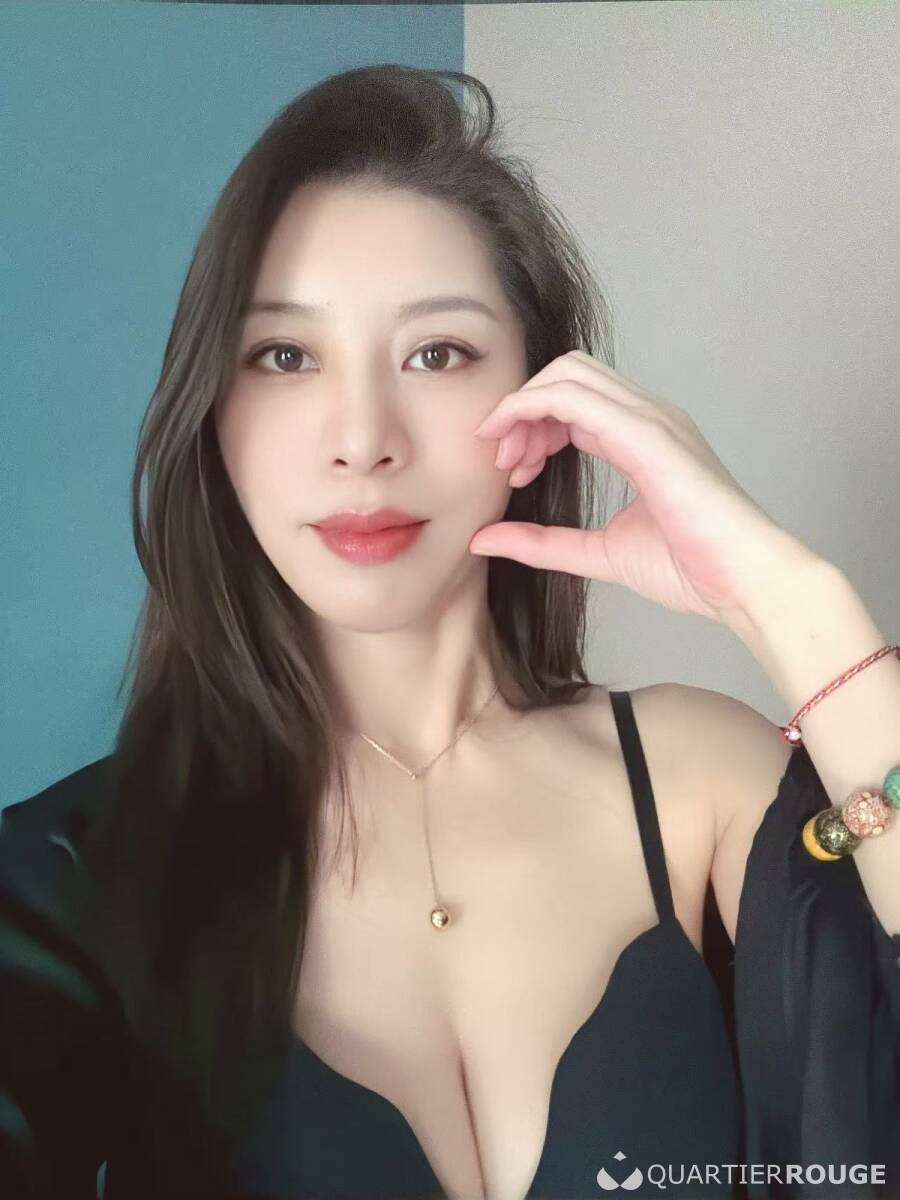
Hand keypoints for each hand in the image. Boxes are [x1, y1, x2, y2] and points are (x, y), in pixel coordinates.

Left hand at [467, 350, 822, 630]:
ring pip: (566, 374)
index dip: (531, 424)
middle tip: (505, 463)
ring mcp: (651, 419)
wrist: (742, 584)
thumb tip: (482, 538)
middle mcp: (647, 416)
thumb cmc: (691, 568)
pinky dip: (534, 410)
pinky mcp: (648, 434)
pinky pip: (576, 399)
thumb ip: (542, 543)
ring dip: (523, 408)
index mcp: (641, 436)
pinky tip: (517, 447)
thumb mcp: (596, 553)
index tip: (513, 471)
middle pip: (565, 374)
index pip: (572, 399)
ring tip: (510, 461)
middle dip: (522, 409)